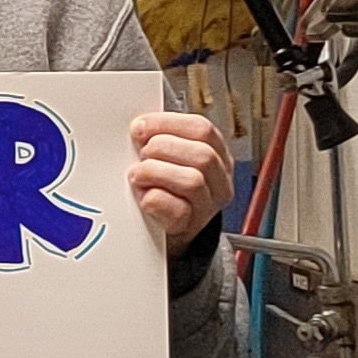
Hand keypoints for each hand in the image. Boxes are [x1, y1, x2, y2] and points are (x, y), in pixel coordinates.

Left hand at [127, 109, 232, 250]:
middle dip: (163, 148)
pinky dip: (154, 199)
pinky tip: (144, 196)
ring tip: (138, 175)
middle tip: (142, 155)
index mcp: (217, 156)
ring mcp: (208, 207)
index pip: (202, 129)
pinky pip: (177, 210)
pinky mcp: (190, 227)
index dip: (168, 123)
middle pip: (203, 155)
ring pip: (193, 181)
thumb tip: (140, 127)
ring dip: (155, 172)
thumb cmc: (166, 190)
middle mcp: (220, 181)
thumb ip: (162, 140)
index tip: (141, 126)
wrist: (164, 234)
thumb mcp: (170, 159)